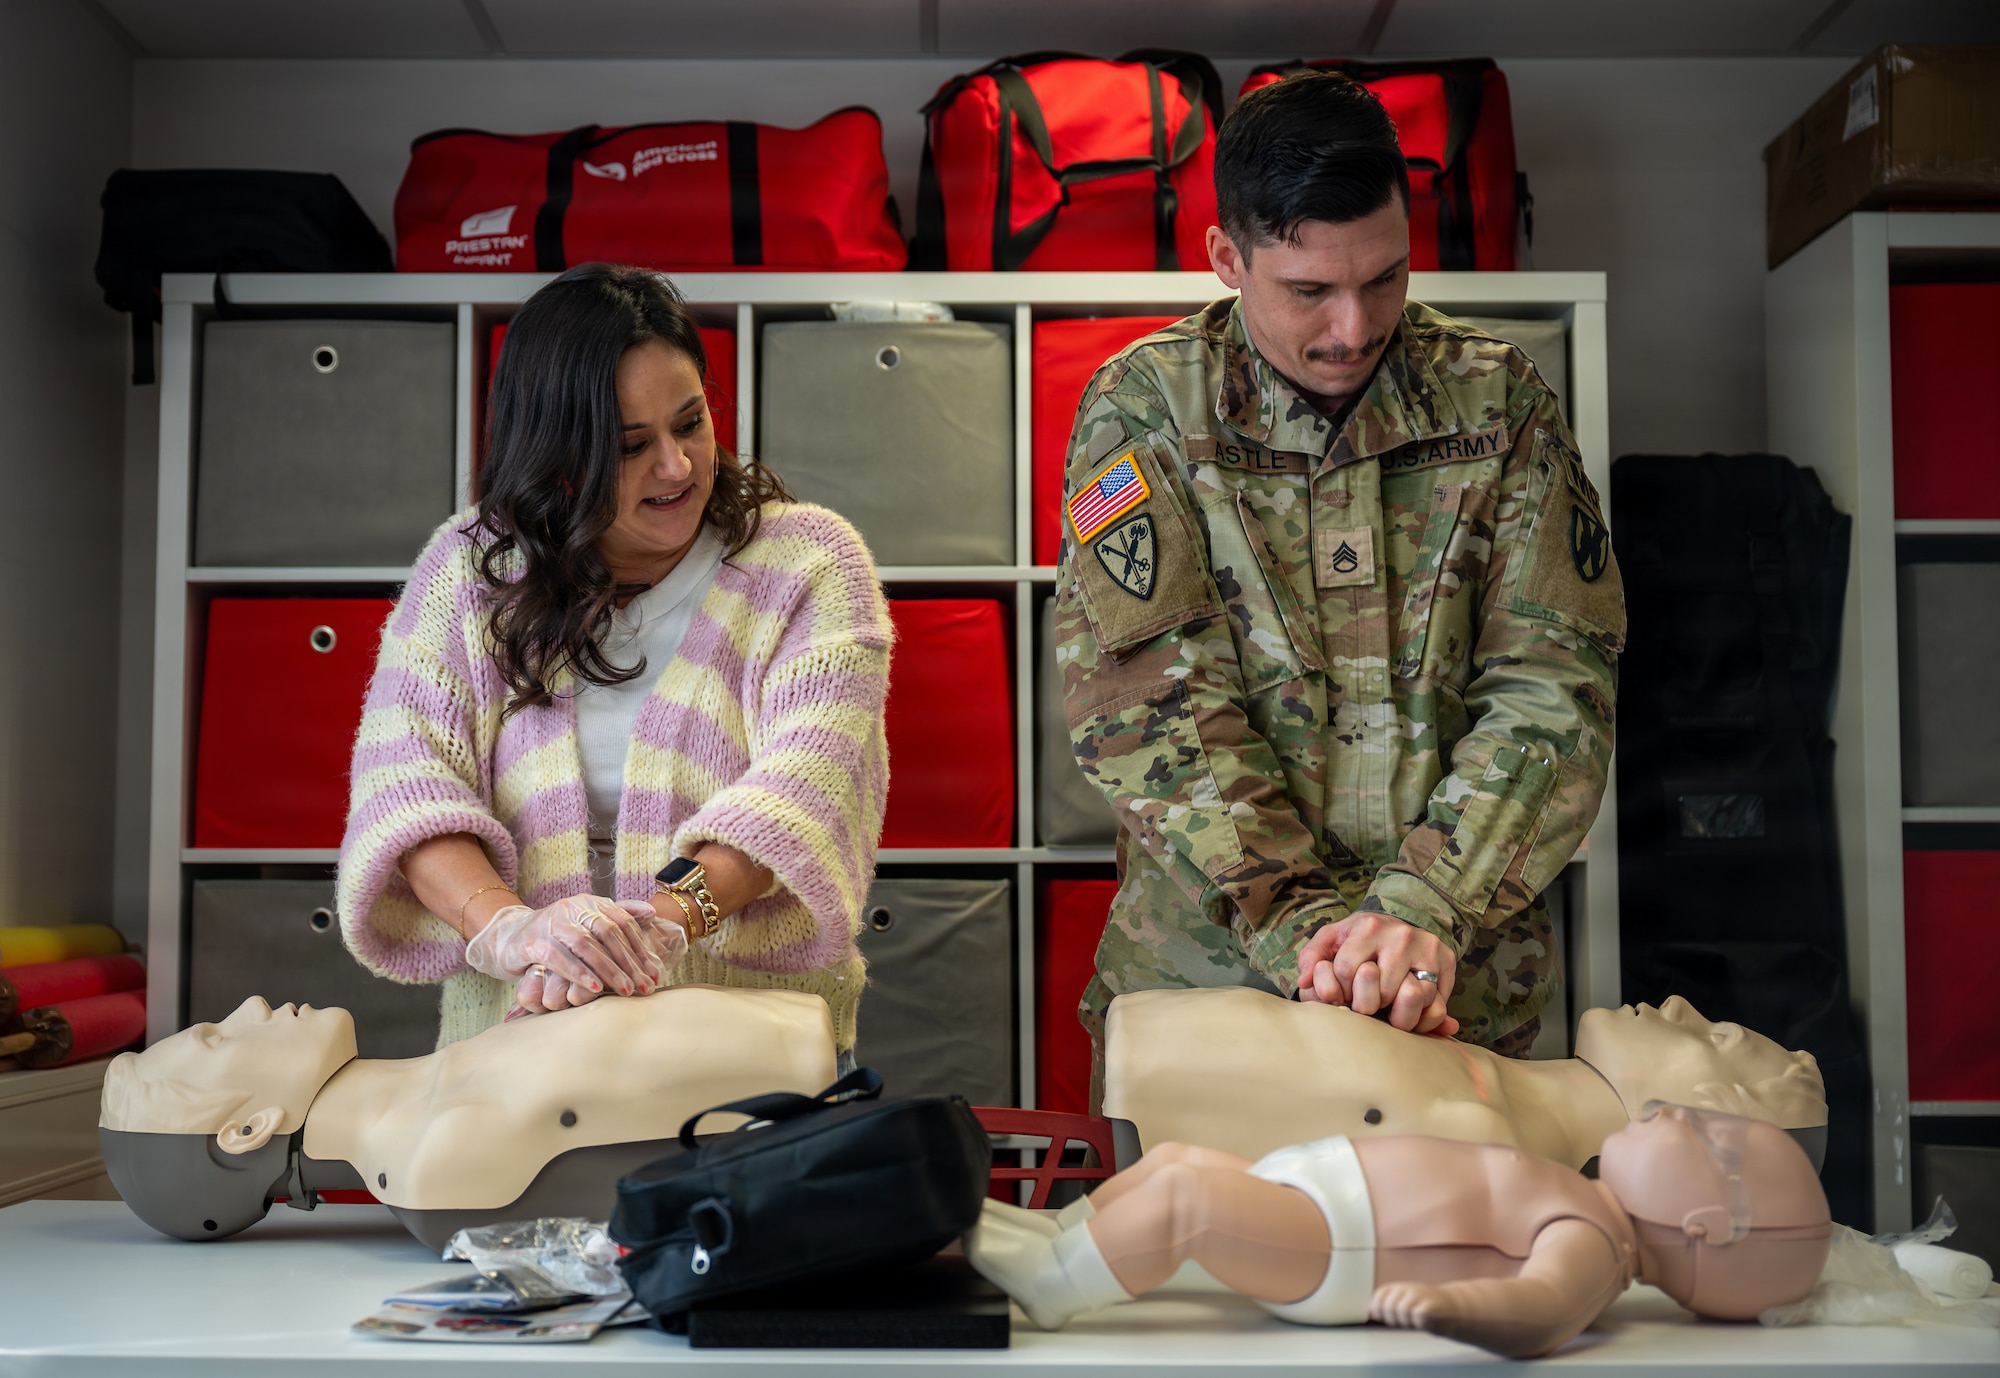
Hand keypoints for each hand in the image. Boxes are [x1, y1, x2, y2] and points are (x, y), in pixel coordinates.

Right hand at [511, 911, 688, 1013]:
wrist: (509, 937)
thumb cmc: (556, 936)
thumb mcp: (587, 924)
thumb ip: (618, 916)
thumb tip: (652, 913)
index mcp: (590, 903)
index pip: (623, 923)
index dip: (641, 948)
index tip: (655, 973)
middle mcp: (572, 908)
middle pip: (609, 933)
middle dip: (630, 962)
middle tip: (645, 986)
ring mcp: (552, 923)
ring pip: (586, 946)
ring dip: (609, 970)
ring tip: (626, 990)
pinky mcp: (533, 941)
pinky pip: (559, 959)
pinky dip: (579, 974)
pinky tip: (595, 988)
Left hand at [1295, 911, 1456, 1034]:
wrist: (1400, 923)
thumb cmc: (1360, 937)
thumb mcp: (1333, 938)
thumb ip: (1312, 956)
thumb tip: (1303, 982)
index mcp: (1368, 926)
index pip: (1346, 971)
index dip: (1339, 991)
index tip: (1341, 995)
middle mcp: (1401, 935)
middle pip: (1379, 991)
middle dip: (1367, 1005)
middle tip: (1364, 1004)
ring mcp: (1427, 949)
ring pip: (1409, 999)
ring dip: (1394, 1013)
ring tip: (1384, 1006)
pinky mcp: (1447, 962)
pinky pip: (1436, 1004)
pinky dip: (1420, 1017)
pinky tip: (1406, 1009)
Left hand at [1371, 1280, 1453, 1332]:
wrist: (1453, 1308)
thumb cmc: (1426, 1307)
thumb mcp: (1405, 1302)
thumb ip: (1388, 1305)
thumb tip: (1370, 1313)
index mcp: (1399, 1287)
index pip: (1379, 1295)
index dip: (1377, 1308)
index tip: (1384, 1315)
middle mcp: (1408, 1288)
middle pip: (1388, 1306)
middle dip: (1392, 1319)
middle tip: (1405, 1320)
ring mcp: (1419, 1296)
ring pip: (1400, 1312)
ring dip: (1407, 1322)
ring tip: (1416, 1320)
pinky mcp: (1429, 1306)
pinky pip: (1416, 1318)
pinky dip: (1418, 1323)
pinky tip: (1425, 1321)